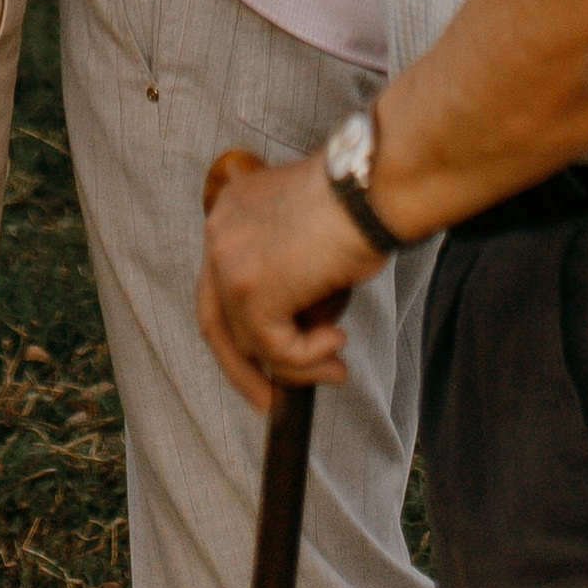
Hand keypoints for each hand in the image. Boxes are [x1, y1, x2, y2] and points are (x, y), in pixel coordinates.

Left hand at [198, 152, 377, 415]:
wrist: (370, 187)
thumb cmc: (358, 204)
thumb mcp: (306, 239)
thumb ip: (288, 277)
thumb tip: (295, 335)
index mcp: (230, 212)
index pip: (217, 286)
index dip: (237, 329)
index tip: (260, 360)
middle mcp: (219, 234)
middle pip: (216, 321)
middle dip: (243, 369)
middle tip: (269, 400)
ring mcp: (231, 264)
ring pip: (253, 342)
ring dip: (299, 362)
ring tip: (337, 365)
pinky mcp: (252, 291)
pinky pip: (277, 349)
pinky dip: (309, 356)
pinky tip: (338, 341)